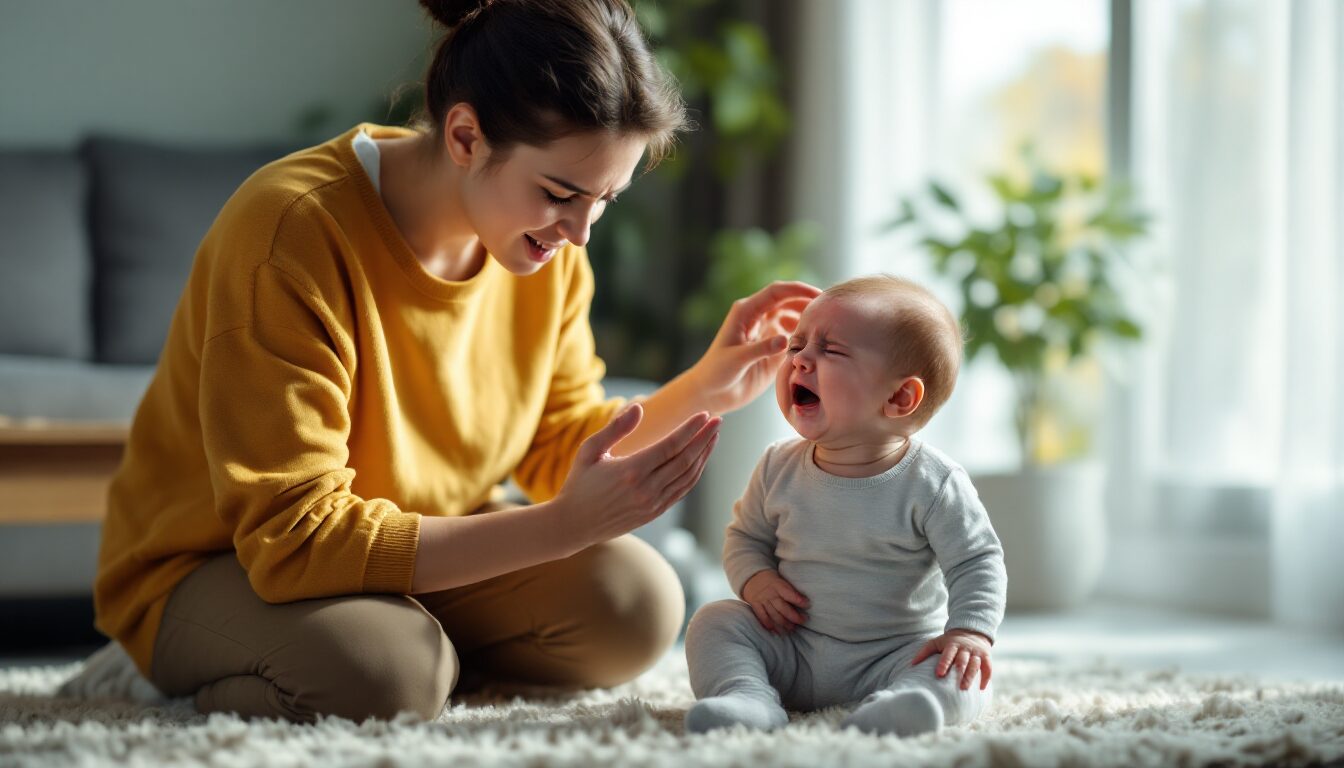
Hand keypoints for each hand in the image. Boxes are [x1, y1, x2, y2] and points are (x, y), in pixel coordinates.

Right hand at [555, 403, 719, 548]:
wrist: (574, 525)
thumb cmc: (579, 483)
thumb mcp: (590, 450)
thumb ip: (615, 428)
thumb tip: (639, 408)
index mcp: (631, 471)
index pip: (671, 446)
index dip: (691, 429)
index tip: (705, 415)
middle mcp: (646, 489)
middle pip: (686, 460)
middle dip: (705, 438)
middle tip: (718, 421)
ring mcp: (652, 504)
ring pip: (688, 476)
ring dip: (704, 455)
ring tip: (713, 437)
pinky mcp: (654, 513)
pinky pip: (682, 490)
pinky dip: (695, 473)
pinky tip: (700, 459)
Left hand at [689, 281, 819, 413]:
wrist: (711, 394)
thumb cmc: (716, 373)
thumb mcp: (736, 359)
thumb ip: (761, 348)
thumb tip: (786, 339)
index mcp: (746, 312)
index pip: (776, 292)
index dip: (798, 290)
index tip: (819, 295)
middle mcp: (758, 319)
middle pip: (788, 302)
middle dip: (807, 303)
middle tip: (829, 311)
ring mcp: (766, 334)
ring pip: (792, 319)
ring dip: (807, 322)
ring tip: (825, 330)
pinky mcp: (772, 351)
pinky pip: (793, 340)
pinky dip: (804, 340)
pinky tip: (814, 347)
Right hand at [742, 569, 809, 633]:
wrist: (752, 577)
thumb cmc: (772, 580)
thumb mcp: (781, 580)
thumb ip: (790, 590)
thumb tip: (805, 600)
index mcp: (777, 585)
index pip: (788, 593)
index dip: (798, 600)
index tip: (807, 604)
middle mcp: (770, 593)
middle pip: (782, 607)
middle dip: (794, 616)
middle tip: (803, 621)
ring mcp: (762, 600)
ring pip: (773, 614)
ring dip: (783, 623)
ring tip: (792, 628)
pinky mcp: (755, 605)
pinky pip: (762, 617)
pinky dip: (769, 625)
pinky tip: (776, 631)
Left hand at [910, 629, 992, 690]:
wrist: (971, 631)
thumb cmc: (949, 641)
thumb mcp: (936, 642)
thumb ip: (924, 652)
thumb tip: (911, 665)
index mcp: (952, 644)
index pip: (948, 654)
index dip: (944, 663)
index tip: (939, 674)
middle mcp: (965, 648)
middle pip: (963, 661)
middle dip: (960, 673)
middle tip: (957, 687)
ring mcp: (976, 652)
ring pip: (975, 665)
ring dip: (971, 677)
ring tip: (965, 689)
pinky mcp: (986, 657)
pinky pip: (988, 668)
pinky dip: (986, 677)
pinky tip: (981, 688)